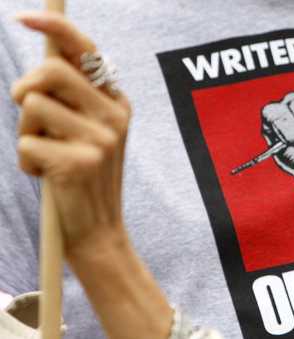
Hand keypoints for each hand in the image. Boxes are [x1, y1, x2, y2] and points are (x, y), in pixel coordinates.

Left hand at [12, 12, 130, 257]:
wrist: (98, 230)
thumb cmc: (83, 176)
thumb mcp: (87, 130)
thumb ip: (74, 94)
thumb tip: (47, 55)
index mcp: (116, 103)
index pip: (86, 51)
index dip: (54, 28)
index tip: (22, 17)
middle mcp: (115, 116)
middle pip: (51, 72)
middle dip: (24, 88)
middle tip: (23, 108)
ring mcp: (101, 139)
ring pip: (32, 106)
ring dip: (25, 131)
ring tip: (45, 154)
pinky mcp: (81, 162)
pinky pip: (26, 143)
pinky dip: (26, 162)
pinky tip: (48, 177)